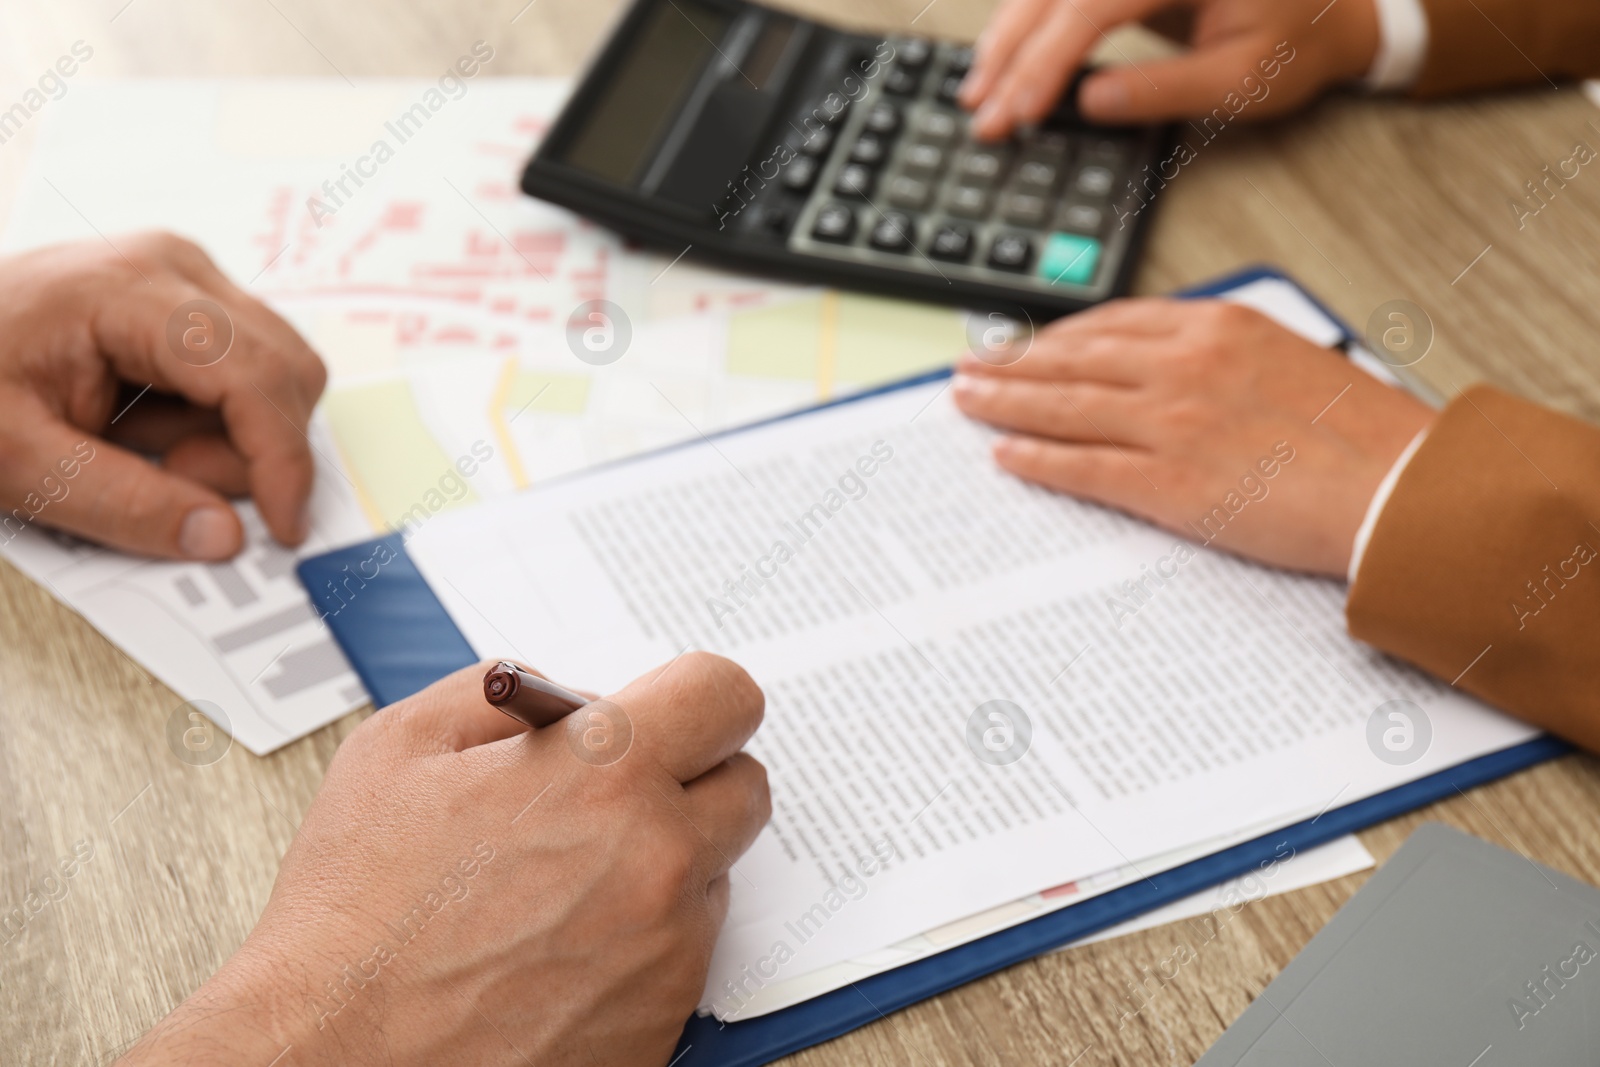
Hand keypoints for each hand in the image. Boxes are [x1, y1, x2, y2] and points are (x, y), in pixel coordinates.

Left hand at [0, 234, 326, 559]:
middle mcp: (177, 267)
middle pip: (285, 372)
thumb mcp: (17, 462)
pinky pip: (248, 372)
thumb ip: (122, 505)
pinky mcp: (189, 302)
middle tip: (171, 479)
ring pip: (276, 375)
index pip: (257, 377)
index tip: (283, 528)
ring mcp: (187, 279)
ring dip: (230, 436)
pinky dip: (215, 419)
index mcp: (132, 289)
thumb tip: (222, 536)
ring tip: (142, 448)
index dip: (282, 461)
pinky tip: (146, 425)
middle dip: (250, 449)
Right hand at [117, 653, 769, 1066]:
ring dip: (665, 866)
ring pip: (715, 875)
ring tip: (564, 888)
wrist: (334, 1055)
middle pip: (746, 786)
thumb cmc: (354, 909)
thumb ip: (505, 694)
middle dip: (692, 779)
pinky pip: (687, 955)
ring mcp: (670, 947)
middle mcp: (659, 856)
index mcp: (604, 770)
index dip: (693, 699)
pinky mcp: (665, 1019)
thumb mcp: (400, 746)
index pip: (726, 695)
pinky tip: (563, 949)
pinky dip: (644, 942)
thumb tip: (571, 696)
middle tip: (619, 798)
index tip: (670, 715)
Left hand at [952, 299, 1434, 575]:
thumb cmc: (1362, 433)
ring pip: (1064, 407)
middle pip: (1073, 360)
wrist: (1398, 487)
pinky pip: (1081, 467)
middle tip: (969, 367)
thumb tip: (1175, 363)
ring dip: (1006, 405)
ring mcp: (1169, 423)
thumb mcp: (1288, 358)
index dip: (1058, 337)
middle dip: (1013, 364)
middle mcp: (1183, 365)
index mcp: (1217, 327)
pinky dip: (1036, 460)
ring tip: (967, 403)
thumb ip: (1224, 354)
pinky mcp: (1166, 482)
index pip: (1112, 325)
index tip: (1026, 344)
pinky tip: (1004, 456)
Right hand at [959, 0, 1379, 139]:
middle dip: (1011, 51)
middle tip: (981, 111)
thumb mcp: (1243, 80)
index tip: (1018, 112)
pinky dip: (1028, 18)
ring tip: (980, 88)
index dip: (1046, 62)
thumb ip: (1164, 90)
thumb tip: (1087, 103)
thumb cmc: (1298, 40)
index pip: (1094, 4)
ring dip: (1009, 33)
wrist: (1334, 2)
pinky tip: (1006, 54)